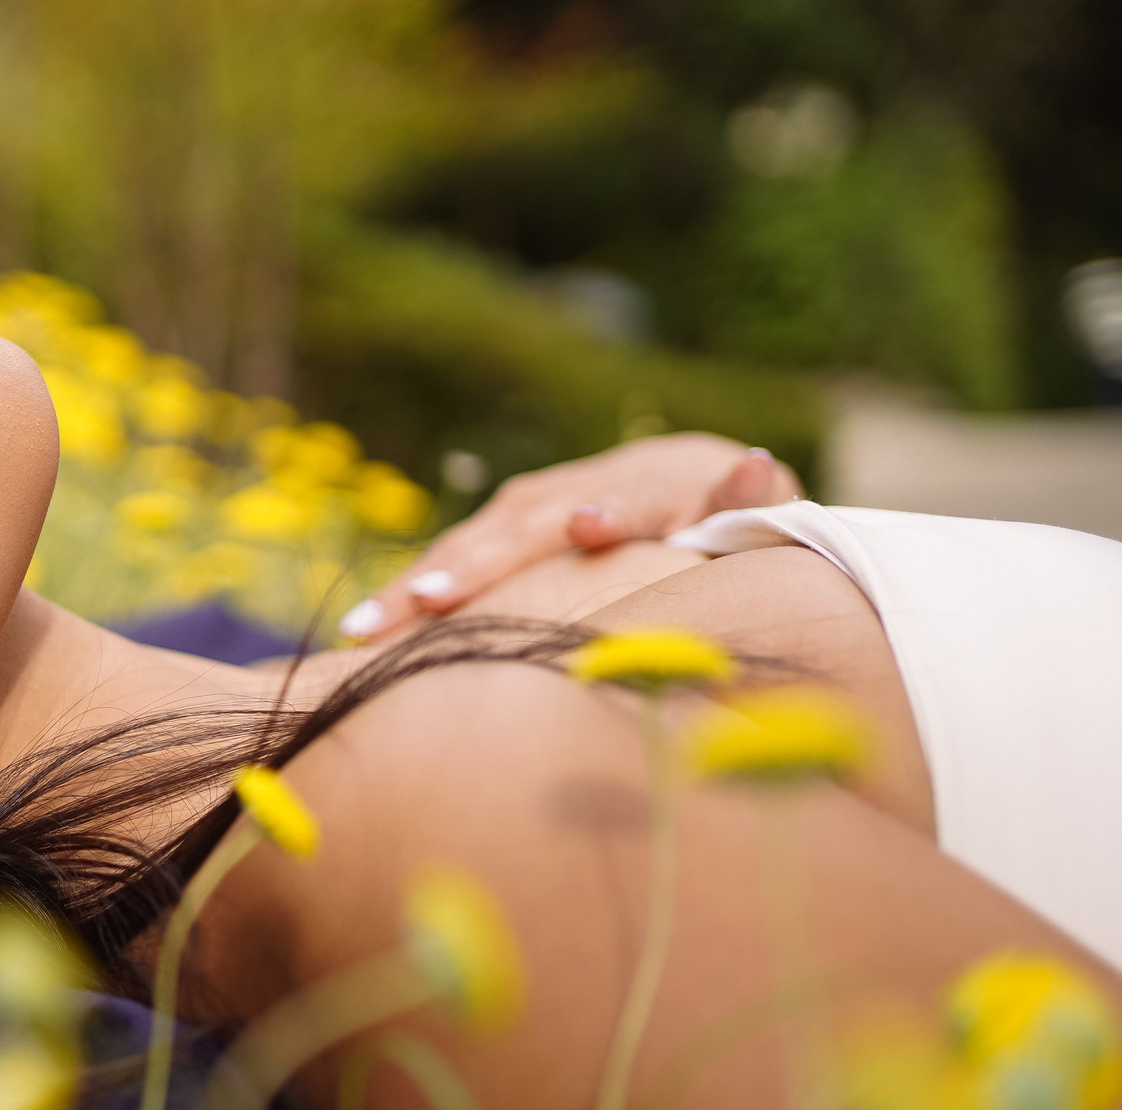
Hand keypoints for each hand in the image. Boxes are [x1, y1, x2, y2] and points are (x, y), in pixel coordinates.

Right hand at [340, 432, 800, 640]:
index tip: (582, 528)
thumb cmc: (727, 520)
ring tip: (367, 626)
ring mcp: (530, 506)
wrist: (685, 482)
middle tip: (425, 599)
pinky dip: (412, 593)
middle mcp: (575, 487)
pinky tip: (364, 632)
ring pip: (472, 542)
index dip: (602, 513)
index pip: (622, 498)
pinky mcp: (502, 530)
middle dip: (472, 564)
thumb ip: (750, 500)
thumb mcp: (755, 512)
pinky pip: (454, 561)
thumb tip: (756, 465)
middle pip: (521, 526)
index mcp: (647, 484)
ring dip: (416, 583)